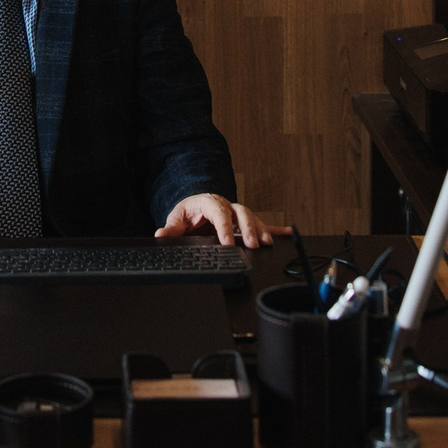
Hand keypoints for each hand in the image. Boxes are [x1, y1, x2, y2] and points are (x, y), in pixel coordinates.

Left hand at [153, 194, 284, 248]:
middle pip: (240, 213)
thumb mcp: (176, 218)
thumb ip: (170, 228)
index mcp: (209, 202)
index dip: (224, 227)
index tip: (227, 243)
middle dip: (247, 228)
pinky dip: (274, 229)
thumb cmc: (188, 212)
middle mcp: (226, 205)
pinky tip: (286, 233)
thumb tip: (160, 234)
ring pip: (252, 218)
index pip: (218, 212)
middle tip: (252, 244)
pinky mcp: (244, 221)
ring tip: (266, 243)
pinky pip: (261, 223)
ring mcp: (236, 213)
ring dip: (260, 230)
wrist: (195, 207)